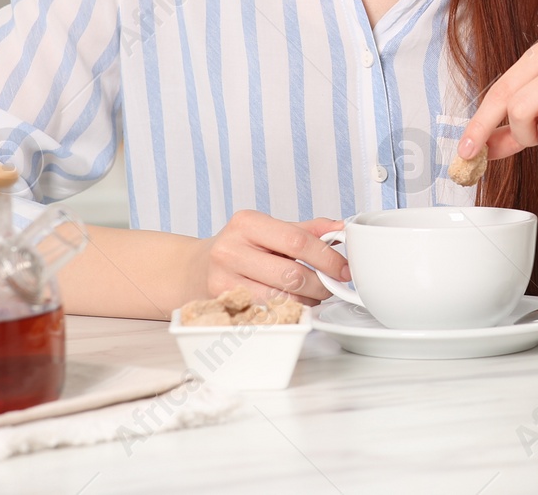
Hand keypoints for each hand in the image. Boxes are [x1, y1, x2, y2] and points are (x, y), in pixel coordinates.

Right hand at [190, 210, 348, 304]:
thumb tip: (341, 227)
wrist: (193, 269)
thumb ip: (306, 229)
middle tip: (331, 286)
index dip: (327, 258)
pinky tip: (290, 305)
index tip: (344, 268)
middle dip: (321, 284)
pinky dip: (286, 312)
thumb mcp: (268, 229)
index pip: (297, 241)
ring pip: (280, 300)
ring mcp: (222, 280)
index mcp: (247, 223)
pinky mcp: (221, 306)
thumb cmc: (238, 248)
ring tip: (311, 295)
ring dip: (306, 302)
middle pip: (291, 275)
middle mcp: (230, 250)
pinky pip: (265, 315)